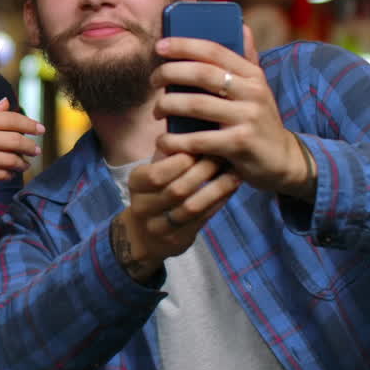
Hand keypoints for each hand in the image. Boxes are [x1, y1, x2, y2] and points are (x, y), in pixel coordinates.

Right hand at [0, 97, 41, 268]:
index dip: (29, 124)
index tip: (40, 129)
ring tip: (24, 163)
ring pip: (10, 159)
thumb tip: (7, 105)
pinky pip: (0, 174)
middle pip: (14, 139)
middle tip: (36, 149)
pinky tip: (9, 172)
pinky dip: (8, 173)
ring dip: (22, 162)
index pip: (9, 119)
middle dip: (30, 145)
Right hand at [110, 153, 239, 281]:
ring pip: (192, 207)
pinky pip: (201, 220)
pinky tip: (230, 190)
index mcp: (135, 183)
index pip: (157, 172)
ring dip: (216, 189)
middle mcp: (142, 206)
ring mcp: (157, 227)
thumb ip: (169, 154)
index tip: (204, 146)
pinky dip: (218, 203)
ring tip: (234, 173)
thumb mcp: (154, 170)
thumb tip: (195, 129)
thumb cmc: (155, 192)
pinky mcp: (175, 240)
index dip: (182, 161)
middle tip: (224, 157)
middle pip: (177, 189)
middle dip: (203, 172)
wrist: (144, 234)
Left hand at [150, 26, 309, 195]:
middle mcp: (253, 92)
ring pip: (196, 105)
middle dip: (169, 74)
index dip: (184, 45)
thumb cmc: (259, 120)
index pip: (214, 50)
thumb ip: (247, 60)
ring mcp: (248, 118)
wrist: (283, 161)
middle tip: (153, 81)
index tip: (159, 47)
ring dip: (167, 106)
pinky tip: (164, 141)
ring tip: (157, 112)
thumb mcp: (257, 89)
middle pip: (202, 74)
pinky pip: (198, 139)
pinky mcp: (240, 144)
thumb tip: (242, 25)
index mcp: (252, 75)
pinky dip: (175, 141)